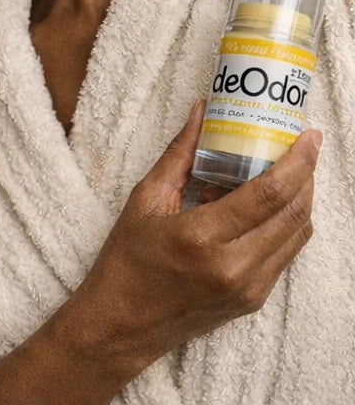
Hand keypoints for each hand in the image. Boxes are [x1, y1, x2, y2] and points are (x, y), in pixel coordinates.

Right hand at [71, 100, 319, 373]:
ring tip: (292, 170)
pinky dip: (287, 223)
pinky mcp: (253, 300)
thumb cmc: (128, 258)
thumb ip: (179, 154)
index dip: (296, 161)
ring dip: (302, 199)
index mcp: (202, 236)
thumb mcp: (145, 199)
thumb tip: (201, 110)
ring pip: (297, 236)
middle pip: (293, 214)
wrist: (124, 323)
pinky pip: (285, 254)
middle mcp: (234, 266)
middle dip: (307, 175)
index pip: (268, 194)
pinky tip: (272, 204)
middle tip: (303, 146)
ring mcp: (249, 288)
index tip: (309, 136)